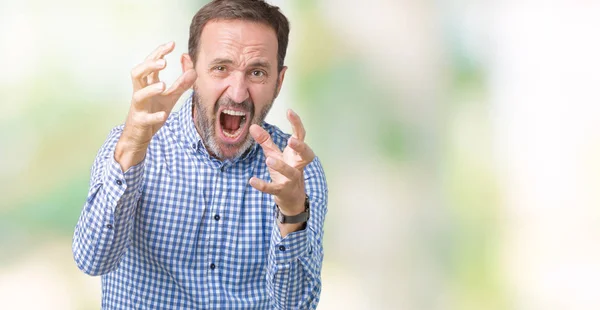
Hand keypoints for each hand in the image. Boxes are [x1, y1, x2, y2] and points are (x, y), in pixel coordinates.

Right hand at [115, 42, 196, 170]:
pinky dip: (154, 116)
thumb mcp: (170, 97)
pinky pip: (145, 118)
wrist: (139, 135)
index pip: (150, 64)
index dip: (159, 53)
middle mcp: (140, 92)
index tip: (172, 44)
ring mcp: (139, 107)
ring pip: (138, 95)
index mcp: (146, 84)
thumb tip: (193, 69)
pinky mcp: (141, 121)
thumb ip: (181, 84)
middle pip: (137, 74)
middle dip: (149, 66)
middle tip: (163, 62)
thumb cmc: (152, 111)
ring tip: (163, 85)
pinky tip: (163, 115)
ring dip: (150, 89)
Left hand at [249, 110, 314, 216]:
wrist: (291, 197)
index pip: (300, 135)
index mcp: (296, 153)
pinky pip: (273, 188)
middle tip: (291, 140)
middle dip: (301, 147)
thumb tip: (252, 126)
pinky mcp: (282, 191)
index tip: (290, 111)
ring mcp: (291, 179)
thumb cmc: (284, 172)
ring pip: (290, 172)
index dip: (297, 123)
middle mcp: (297, 165)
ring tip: (269, 160)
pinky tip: (252, 181)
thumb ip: (265, 140)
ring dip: (281, 166)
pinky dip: (263, 185)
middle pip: (306, 154)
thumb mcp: (274, 153)